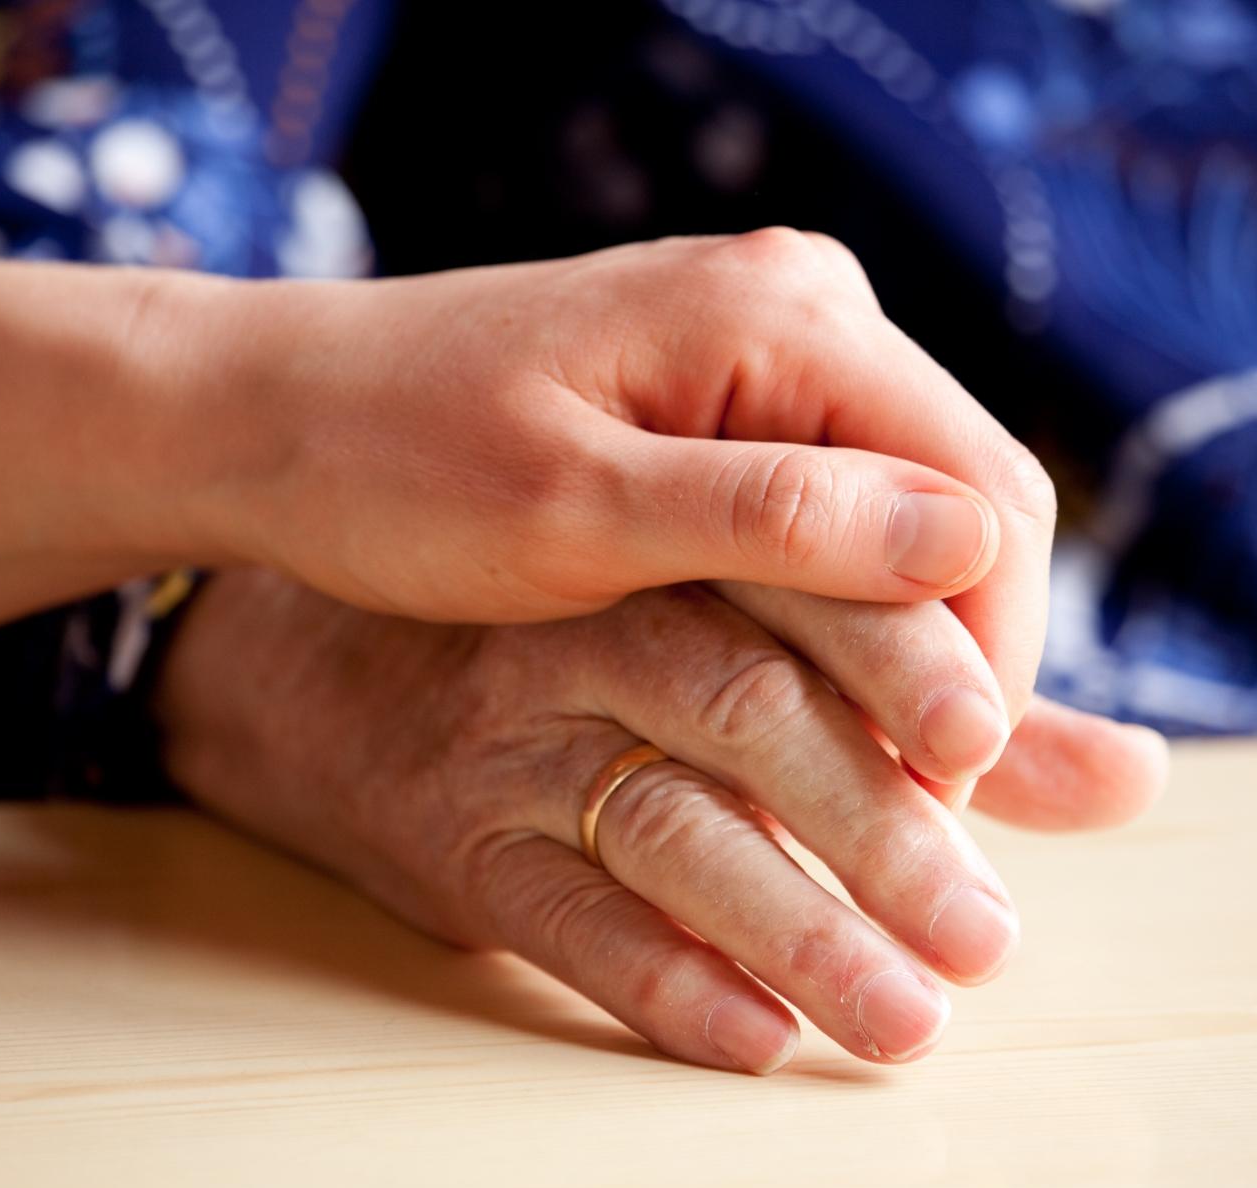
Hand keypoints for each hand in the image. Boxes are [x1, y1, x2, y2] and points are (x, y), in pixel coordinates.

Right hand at [155, 570, 1164, 1073]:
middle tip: (985, 936)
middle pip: (747, 711)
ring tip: (905, 1021)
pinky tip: (752, 1034)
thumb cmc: (581, 635)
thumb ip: (930, 702)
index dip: (908, 667)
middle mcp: (589, 630)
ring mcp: (511, 735)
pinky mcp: (450, 838)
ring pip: (663, 822)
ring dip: (792, 927)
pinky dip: (657, 978)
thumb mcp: (737, 621)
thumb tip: (1134, 776)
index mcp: (677, 548)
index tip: (1000, 758)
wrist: (318, 661)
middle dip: (875, 824)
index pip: (809, 591)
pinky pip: (555, 916)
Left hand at [160, 229, 1056, 739]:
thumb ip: (781, 521)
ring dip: (905, 644)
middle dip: (958, 659)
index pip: (983, 496)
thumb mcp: (580, 512)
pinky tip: (819, 701)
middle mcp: (802, 307)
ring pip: (906, 516)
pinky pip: (837, 508)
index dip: (988, 657)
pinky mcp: (726, 395)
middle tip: (919, 812)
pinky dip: (844, 610)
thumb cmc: (393, 460)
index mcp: (784, 314)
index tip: (944, 792)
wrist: (269, 414)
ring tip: (876, 779)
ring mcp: (766, 347)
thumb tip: (974, 543)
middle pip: (964, 503)